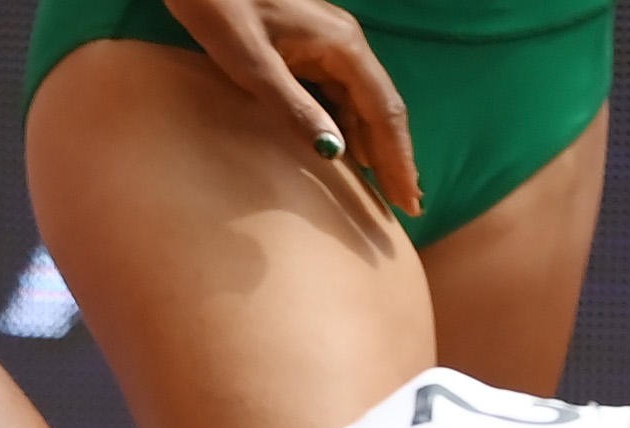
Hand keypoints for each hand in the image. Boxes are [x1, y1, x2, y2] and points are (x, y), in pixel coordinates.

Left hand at [160, 0, 422, 216]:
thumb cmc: (220, 11)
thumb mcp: (253, 65)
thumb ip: (295, 108)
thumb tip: (335, 154)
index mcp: (343, 46)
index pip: (385, 111)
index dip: (399, 159)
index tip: (410, 200)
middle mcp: (346, 44)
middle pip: (382, 109)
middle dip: (395, 158)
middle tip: (408, 206)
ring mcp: (330, 45)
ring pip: (363, 104)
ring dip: (375, 147)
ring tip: (385, 190)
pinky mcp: (310, 49)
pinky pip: (341, 96)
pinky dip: (351, 130)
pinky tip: (349, 157)